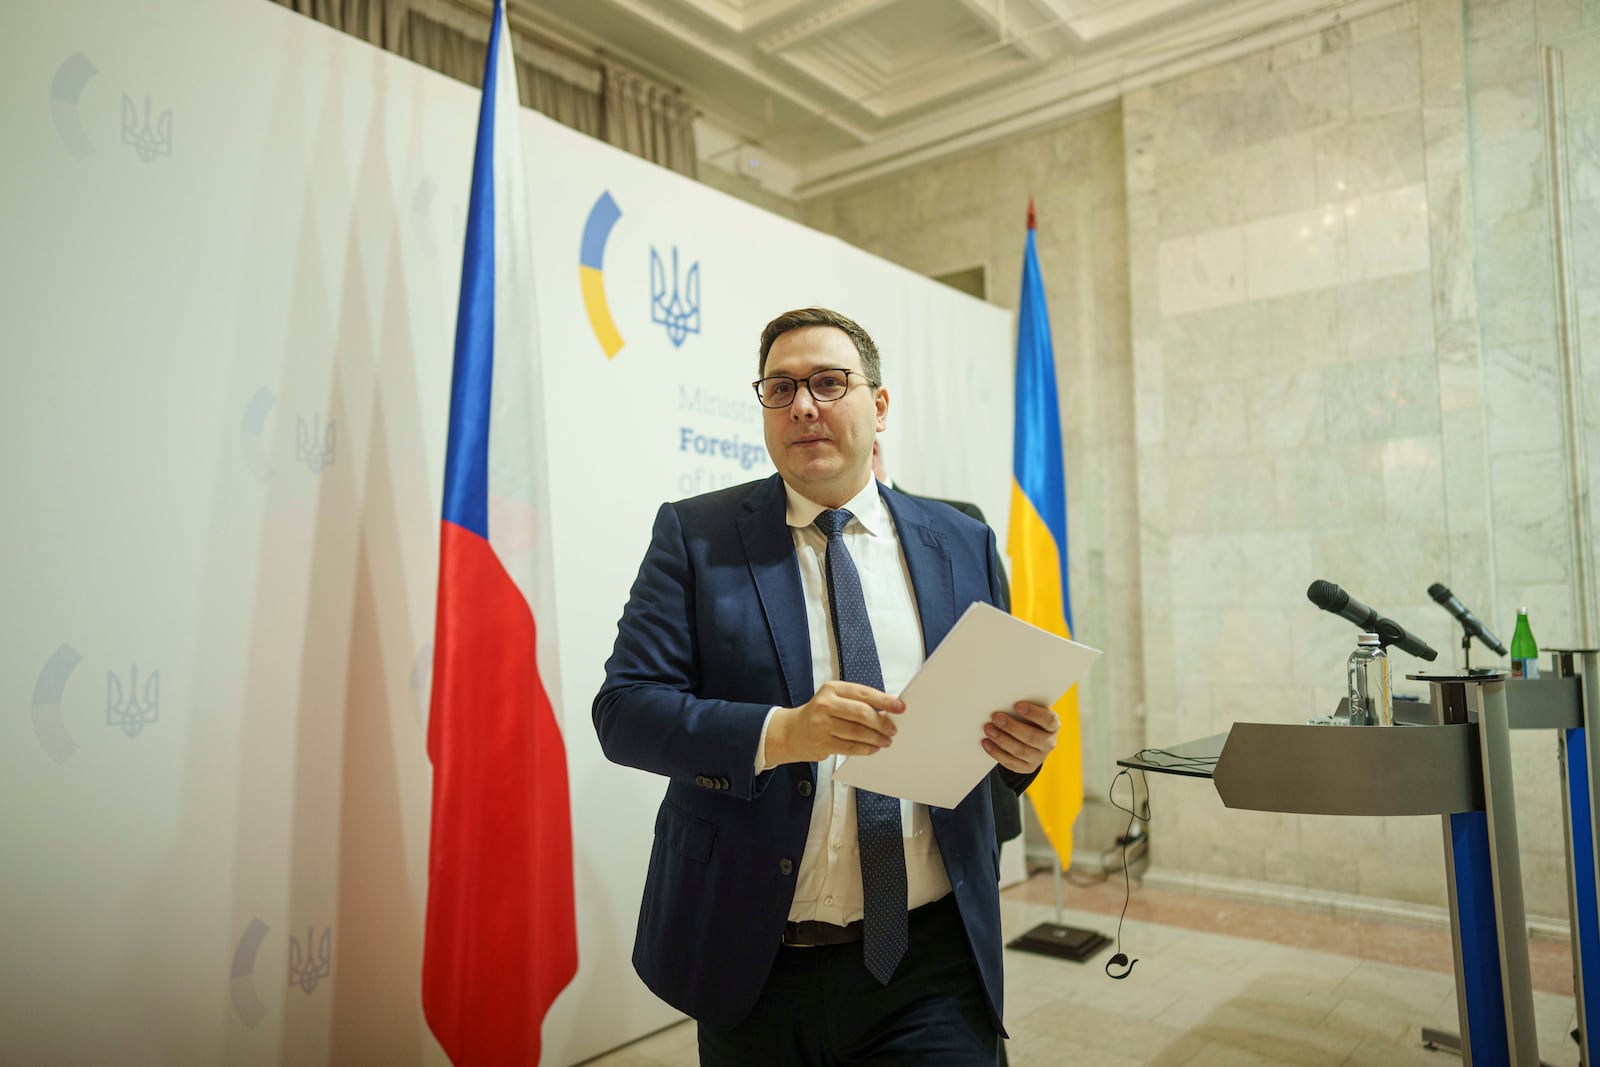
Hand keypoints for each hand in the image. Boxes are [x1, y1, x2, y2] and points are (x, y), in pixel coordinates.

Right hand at [767, 680, 903, 764]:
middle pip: (862, 713)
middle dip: (882, 723)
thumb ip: (857, 702)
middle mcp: (825, 704)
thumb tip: (886, 712)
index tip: (899, 707)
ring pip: (858, 732)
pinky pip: (850, 747)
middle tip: (892, 729)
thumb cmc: (818, 714)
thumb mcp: (834, 699)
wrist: (791, 731)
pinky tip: (873, 748)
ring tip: (885, 740)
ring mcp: (822, 725)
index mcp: (832, 689)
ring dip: (876, 738)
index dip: (885, 700)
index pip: (864, 693)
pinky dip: (866, 749)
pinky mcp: (822, 743)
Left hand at [982, 701, 1058, 773]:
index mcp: (1053, 726)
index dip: (1034, 713)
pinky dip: (996, 752)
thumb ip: (1022, 709)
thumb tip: (1003, 702)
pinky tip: (986, 743)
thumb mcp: (1030, 713)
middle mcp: (1049, 743)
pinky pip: (1011, 762)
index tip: (1017, 706)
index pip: (1048, 720)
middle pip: (1032, 737)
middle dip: (1012, 727)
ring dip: (1002, 739)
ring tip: (988, 729)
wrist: (1029, 740)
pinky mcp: (1027, 768)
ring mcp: (1039, 758)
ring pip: (1020, 751)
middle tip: (996, 718)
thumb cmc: (1027, 720)